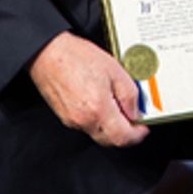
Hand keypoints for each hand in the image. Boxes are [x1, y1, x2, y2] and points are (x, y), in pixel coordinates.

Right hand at [28, 32, 148, 146]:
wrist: (48, 53)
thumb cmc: (76, 57)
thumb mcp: (115, 70)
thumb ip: (129, 95)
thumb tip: (136, 111)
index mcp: (98, 109)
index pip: (122, 138)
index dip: (137, 136)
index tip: (143, 128)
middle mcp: (84, 120)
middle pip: (111, 140)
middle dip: (125, 133)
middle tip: (134, 119)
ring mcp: (72, 120)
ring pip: (98, 133)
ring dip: (111, 127)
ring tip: (117, 106)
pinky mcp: (65, 117)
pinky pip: (86, 125)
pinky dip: (98, 120)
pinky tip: (101, 103)